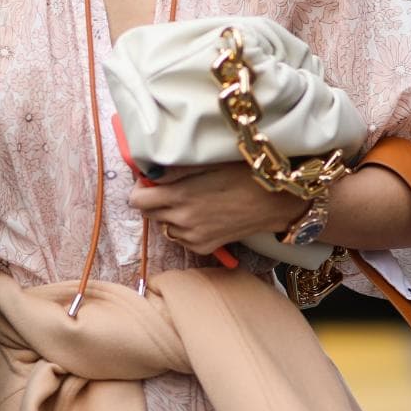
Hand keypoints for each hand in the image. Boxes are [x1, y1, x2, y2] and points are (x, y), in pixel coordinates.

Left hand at [128, 163, 304, 256]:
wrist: (274, 201)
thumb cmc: (243, 174)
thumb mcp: (206, 163)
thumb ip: (173, 170)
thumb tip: (148, 172)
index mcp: (178, 196)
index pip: (136, 200)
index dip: (141, 188)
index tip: (152, 180)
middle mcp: (182, 220)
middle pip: (148, 214)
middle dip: (154, 200)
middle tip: (171, 188)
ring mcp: (192, 237)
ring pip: (164, 226)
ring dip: (168, 214)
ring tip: (190, 201)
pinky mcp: (204, 247)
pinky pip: (181, 238)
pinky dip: (185, 228)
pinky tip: (202, 215)